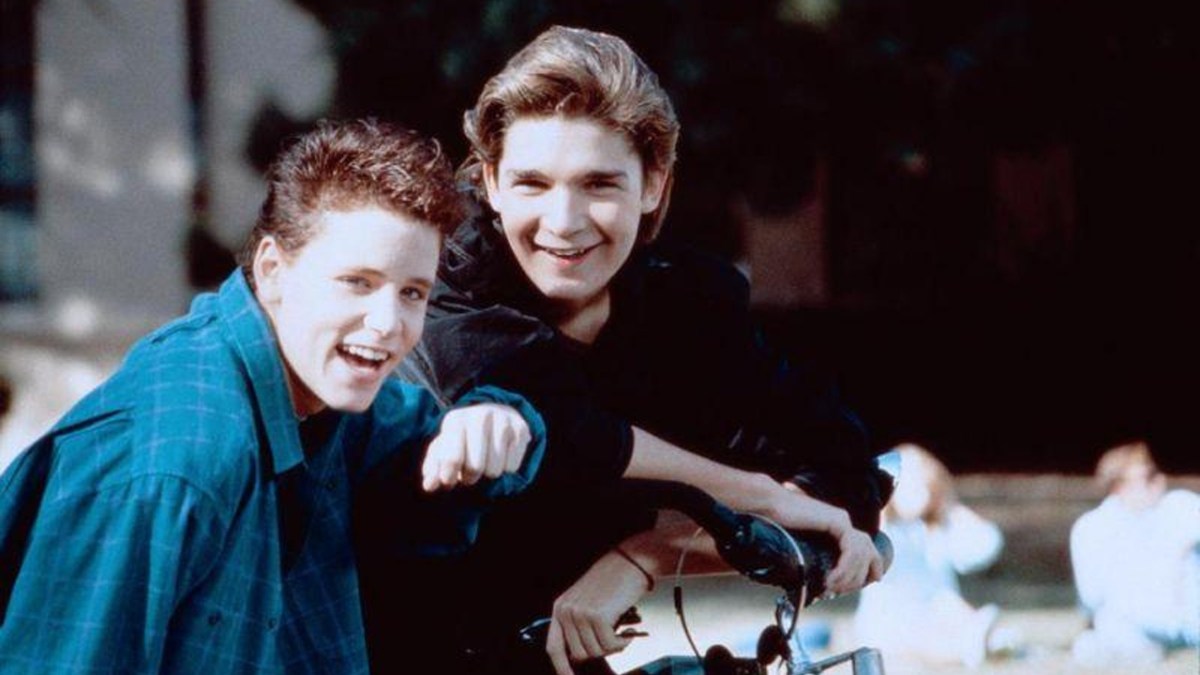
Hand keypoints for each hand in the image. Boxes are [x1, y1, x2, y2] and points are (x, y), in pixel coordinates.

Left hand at [421, 403, 530, 490]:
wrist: (494, 414)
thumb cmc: (462, 439)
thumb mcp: (444, 449)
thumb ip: (433, 468)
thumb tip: (429, 486)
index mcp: (456, 420)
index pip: (453, 458)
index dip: (449, 476)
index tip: (448, 482)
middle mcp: (480, 416)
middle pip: (475, 467)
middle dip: (470, 477)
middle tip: (469, 472)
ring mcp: (502, 422)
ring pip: (495, 470)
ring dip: (488, 474)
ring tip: (485, 463)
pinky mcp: (521, 430)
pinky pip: (511, 467)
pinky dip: (505, 469)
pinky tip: (501, 457)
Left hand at [546, 550, 652, 674]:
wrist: (632, 561)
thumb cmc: (615, 582)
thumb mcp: (588, 601)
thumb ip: (579, 626)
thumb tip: (581, 657)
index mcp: (561, 607)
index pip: (554, 647)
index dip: (561, 667)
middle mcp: (566, 610)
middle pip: (579, 654)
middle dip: (600, 651)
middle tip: (615, 639)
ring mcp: (580, 613)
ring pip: (596, 652)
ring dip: (614, 646)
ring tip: (623, 630)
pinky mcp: (597, 616)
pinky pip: (610, 646)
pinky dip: (623, 643)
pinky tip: (629, 631)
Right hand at [733, 478, 882, 594]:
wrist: (768, 508)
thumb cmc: (777, 527)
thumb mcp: (803, 550)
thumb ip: (816, 561)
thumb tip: (821, 590)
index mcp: (838, 529)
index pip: (867, 551)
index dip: (870, 569)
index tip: (860, 586)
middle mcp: (844, 523)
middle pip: (869, 553)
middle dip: (858, 577)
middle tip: (838, 591)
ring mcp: (842, 520)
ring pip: (862, 553)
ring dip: (850, 576)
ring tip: (832, 587)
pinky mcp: (837, 520)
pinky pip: (851, 549)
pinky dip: (844, 568)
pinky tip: (832, 578)